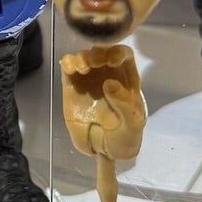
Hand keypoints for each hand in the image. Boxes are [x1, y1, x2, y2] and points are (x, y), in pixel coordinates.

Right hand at [59, 46, 145, 201]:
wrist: (105, 149)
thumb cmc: (124, 137)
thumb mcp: (132, 125)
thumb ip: (124, 106)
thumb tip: (109, 84)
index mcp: (127, 80)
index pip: (124, 58)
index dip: (118, 53)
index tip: (112, 60)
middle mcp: (108, 74)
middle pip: (103, 52)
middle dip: (98, 53)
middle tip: (93, 63)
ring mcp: (89, 79)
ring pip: (86, 57)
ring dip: (84, 58)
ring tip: (81, 69)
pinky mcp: (72, 85)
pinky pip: (70, 68)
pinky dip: (69, 63)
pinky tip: (70, 69)